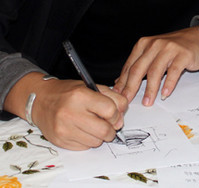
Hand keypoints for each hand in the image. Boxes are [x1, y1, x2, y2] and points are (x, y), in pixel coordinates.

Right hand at [5, 72, 127, 149]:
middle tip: (108, 124)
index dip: (116, 114)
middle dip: (111, 129)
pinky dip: (88, 141)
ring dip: (99, 136)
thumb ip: (113, 99)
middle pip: (105, 130)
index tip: (114, 114)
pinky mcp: (59, 141)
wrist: (41, 101)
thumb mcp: (93, 87)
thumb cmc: (70, 93)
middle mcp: (70, 113)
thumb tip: (120, 119)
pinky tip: (82, 130)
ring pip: (96, 142)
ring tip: (93, 125)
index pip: (110, 110)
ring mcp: (63, 129)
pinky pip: (84, 147)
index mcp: (80, 96)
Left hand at [113, 26, 198, 105]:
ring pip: (155, 71)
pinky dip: (168, 84)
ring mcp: (169, 49)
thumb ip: (137, 65)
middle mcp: (155, 45)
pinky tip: (165, 93)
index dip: (123, 82)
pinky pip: (173, 71)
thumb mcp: (152, 54)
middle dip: (132, 87)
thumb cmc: (173, 48)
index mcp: (144, 44)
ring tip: (147, 101)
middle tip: (128, 100)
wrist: (196, 39)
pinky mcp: (183, 54)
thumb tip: (119, 82)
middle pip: (139, 69)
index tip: (119, 95)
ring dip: (150, 89)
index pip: (130, 66)